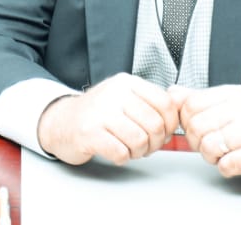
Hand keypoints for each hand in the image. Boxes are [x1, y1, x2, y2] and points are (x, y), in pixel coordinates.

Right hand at [36, 73, 179, 165]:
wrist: (61, 122)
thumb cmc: (98, 114)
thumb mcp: (124, 98)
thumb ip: (150, 102)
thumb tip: (180, 111)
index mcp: (126, 83)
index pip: (165, 103)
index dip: (170, 124)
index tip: (163, 132)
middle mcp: (114, 93)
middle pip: (155, 124)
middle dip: (155, 143)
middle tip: (145, 146)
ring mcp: (100, 112)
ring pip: (140, 140)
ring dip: (138, 152)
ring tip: (129, 149)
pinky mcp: (89, 132)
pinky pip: (121, 152)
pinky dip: (122, 158)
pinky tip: (115, 151)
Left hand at [169, 84, 240, 187]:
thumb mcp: (231, 106)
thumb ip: (200, 99)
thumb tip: (171, 93)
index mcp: (234, 94)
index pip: (191, 103)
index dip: (187, 121)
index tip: (197, 128)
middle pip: (196, 126)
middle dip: (197, 141)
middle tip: (210, 145)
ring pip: (208, 145)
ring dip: (211, 156)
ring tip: (223, 154)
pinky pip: (225, 164)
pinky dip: (225, 168)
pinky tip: (235, 162)